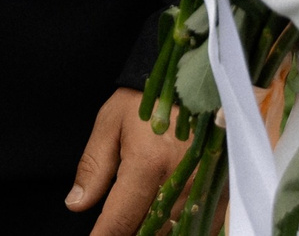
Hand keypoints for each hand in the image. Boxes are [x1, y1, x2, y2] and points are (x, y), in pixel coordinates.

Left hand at [67, 85, 192, 233]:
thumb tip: (76, 205)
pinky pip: (197, 224)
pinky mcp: (222, 191)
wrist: (192, 78)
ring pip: (173, 231)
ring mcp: (205, 188)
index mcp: (148, 163)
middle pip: (148, 232)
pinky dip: (179, 226)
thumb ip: (94, 167)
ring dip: (153, 230)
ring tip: (138, 216)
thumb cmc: (147, 99)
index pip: (121, 221)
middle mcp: (180, 180)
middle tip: (116, 226)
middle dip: (129, 233)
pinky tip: (164, 217)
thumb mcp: (110, 123)